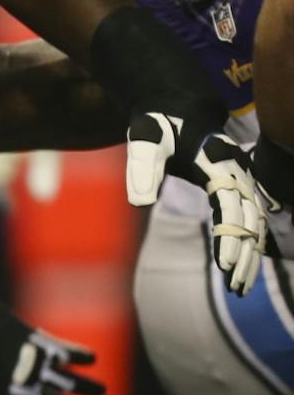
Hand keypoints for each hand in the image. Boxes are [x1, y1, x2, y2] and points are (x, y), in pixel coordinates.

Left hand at [129, 114, 268, 292]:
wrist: (175, 107)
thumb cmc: (158, 125)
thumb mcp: (145, 140)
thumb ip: (143, 168)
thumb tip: (139, 202)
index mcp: (219, 163)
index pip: (229, 206)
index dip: (228, 235)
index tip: (223, 264)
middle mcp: (237, 173)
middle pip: (249, 220)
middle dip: (244, 255)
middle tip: (235, 288)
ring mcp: (241, 181)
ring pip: (254, 223)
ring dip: (250, 255)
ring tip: (240, 288)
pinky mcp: (236, 187)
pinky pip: (250, 220)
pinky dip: (249, 244)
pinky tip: (242, 268)